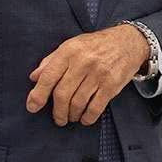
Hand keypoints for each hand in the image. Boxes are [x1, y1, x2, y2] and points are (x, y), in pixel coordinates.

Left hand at [26, 24, 150, 125]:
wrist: (128, 42)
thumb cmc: (96, 45)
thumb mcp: (72, 46)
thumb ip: (51, 61)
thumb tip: (34, 77)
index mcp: (69, 51)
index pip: (49, 76)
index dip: (38, 95)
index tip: (32, 107)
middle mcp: (83, 62)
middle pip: (62, 94)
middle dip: (57, 111)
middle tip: (58, 118)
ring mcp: (98, 74)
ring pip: (77, 103)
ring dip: (71, 115)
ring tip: (71, 117)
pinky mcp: (111, 85)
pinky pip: (95, 108)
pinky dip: (87, 118)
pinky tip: (85, 118)